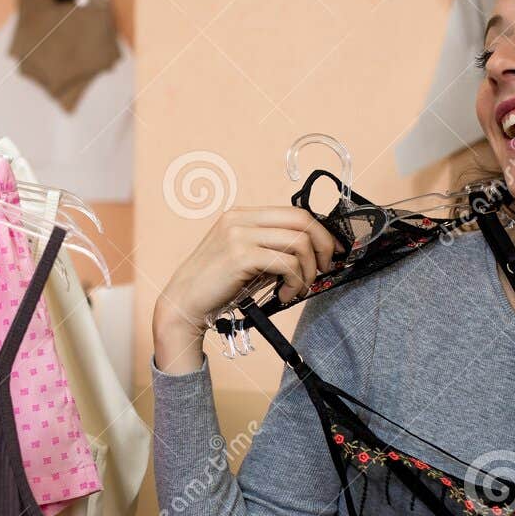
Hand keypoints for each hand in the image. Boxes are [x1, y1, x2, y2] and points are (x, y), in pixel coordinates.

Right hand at [153, 206, 341, 373]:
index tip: (331, 253)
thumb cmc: (217, 286)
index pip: (295, 212)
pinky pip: (286, 264)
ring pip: (298, 243)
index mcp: (243, 215)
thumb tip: (314, 252)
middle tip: (323, 270)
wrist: (184, 302)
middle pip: (302, 221)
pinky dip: (294, 282)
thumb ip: (272, 249)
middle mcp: (241, 219)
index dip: (321, 232)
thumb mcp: (246, 259)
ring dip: (307, 271)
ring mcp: (239, 235)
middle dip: (323, 247)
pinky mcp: (240, 256)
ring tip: (298, 289)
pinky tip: (285, 296)